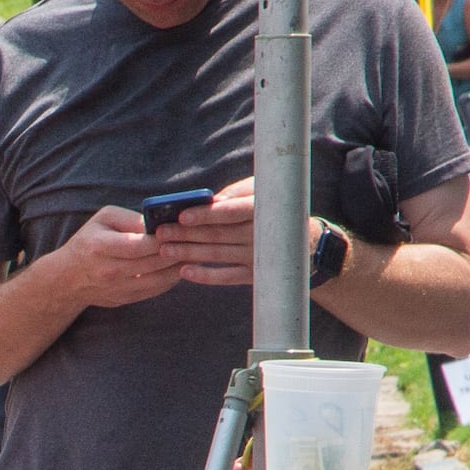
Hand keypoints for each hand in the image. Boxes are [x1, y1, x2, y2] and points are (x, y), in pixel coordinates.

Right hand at [44, 205, 194, 310]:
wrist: (68, 279)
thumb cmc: (89, 241)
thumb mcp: (103, 219)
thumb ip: (130, 218)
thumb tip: (158, 222)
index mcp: (100, 247)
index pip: (139, 245)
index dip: (163, 237)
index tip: (180, 227)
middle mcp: (109, 270)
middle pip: (154, 262)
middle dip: (178, 249)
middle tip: (197, 238)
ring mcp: (118, 288)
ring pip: (160, 278)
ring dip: (180, 265)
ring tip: (194, 251)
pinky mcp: (127, 299)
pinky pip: (157, 289)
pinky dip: (173, 277)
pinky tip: (181, 265)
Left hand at [156, 180, 272, 289]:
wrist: (309, 244)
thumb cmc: (276, 208)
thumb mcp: (263, 193)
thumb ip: (236, 193)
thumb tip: (208, 201)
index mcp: (262, 209)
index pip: (230, 212)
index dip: (206, 214)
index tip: (181, 215)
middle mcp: (260, 234)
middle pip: (217, 234)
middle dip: (185, 234)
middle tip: (160, 233)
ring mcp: (258, 257)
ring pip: (217, 255)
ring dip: (188, 253)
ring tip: (164, 250)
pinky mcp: (255, 275)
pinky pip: (226, 277)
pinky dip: (205, 276)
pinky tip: (184, 272)